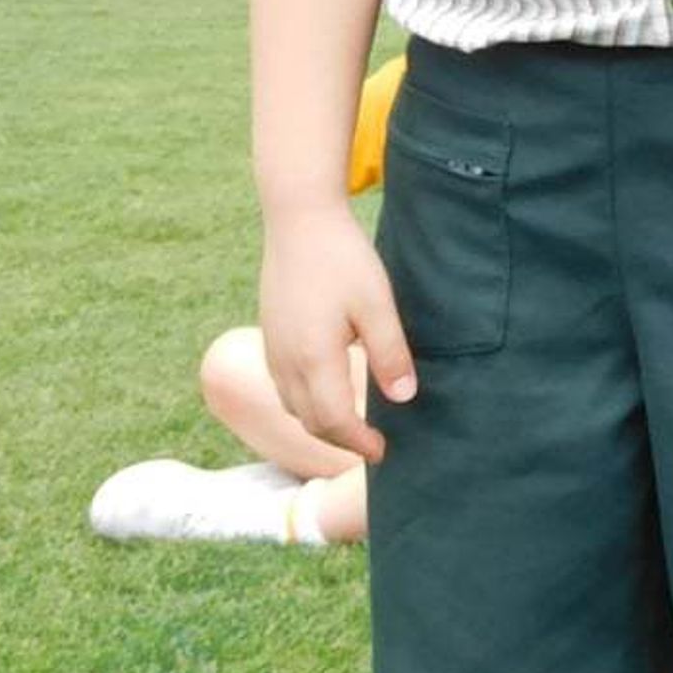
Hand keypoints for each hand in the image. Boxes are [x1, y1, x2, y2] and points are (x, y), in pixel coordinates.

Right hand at [259, 204, 416, 465]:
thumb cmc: (342, 258)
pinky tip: (324, 393)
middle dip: (340, 440)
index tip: (382, 452)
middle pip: (310, 421)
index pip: (334, 421)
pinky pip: (283, 386)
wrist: (298, 219)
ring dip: (320, 424)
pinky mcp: (269, 335)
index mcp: (313, 358)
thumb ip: (390, 353)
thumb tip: (403, 398)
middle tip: (371, 446)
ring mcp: (272, 349)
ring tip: (351, 426)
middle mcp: (285, 361)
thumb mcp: (376, 304)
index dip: (358, 443)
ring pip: (292, 406)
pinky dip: (304, 403)